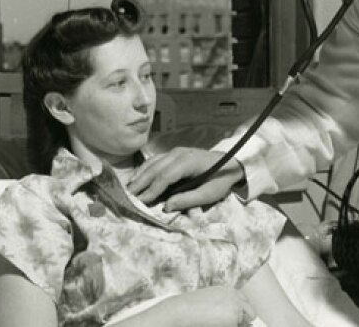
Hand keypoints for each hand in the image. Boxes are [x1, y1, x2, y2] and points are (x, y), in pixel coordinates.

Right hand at [111, 286, 255, 326]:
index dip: (242, 313)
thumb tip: (241, 319)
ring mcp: (236, 305)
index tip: (239, 320)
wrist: (182, 310)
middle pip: (250, 313)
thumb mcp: (210, 302)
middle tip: (228, 323)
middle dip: (244, 321)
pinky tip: (215, 324)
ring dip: (236, 324)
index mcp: (228, 290)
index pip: (245, 302)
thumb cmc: (190, 308)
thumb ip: (224, 306)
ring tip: (215, 322)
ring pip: (245, 322)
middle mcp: (234, 295)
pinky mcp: (234, 317)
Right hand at [128, 147, 243, 210]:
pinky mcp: (173, 154)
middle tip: (128, 197)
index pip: (165, 176)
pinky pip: (155, 161)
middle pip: (155, 168)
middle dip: (141, 183)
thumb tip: (166, 207)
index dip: (152, 189)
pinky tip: (137, 178)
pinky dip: (144, 169)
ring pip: (153, 163)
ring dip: (140, 176)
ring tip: (128, 189)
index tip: (141, 202)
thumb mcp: (209, 194)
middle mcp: (179, 154)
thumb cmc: (220, 180)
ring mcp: (175, 152)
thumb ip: (188, 200)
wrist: (231, 163)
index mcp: (189, 162)